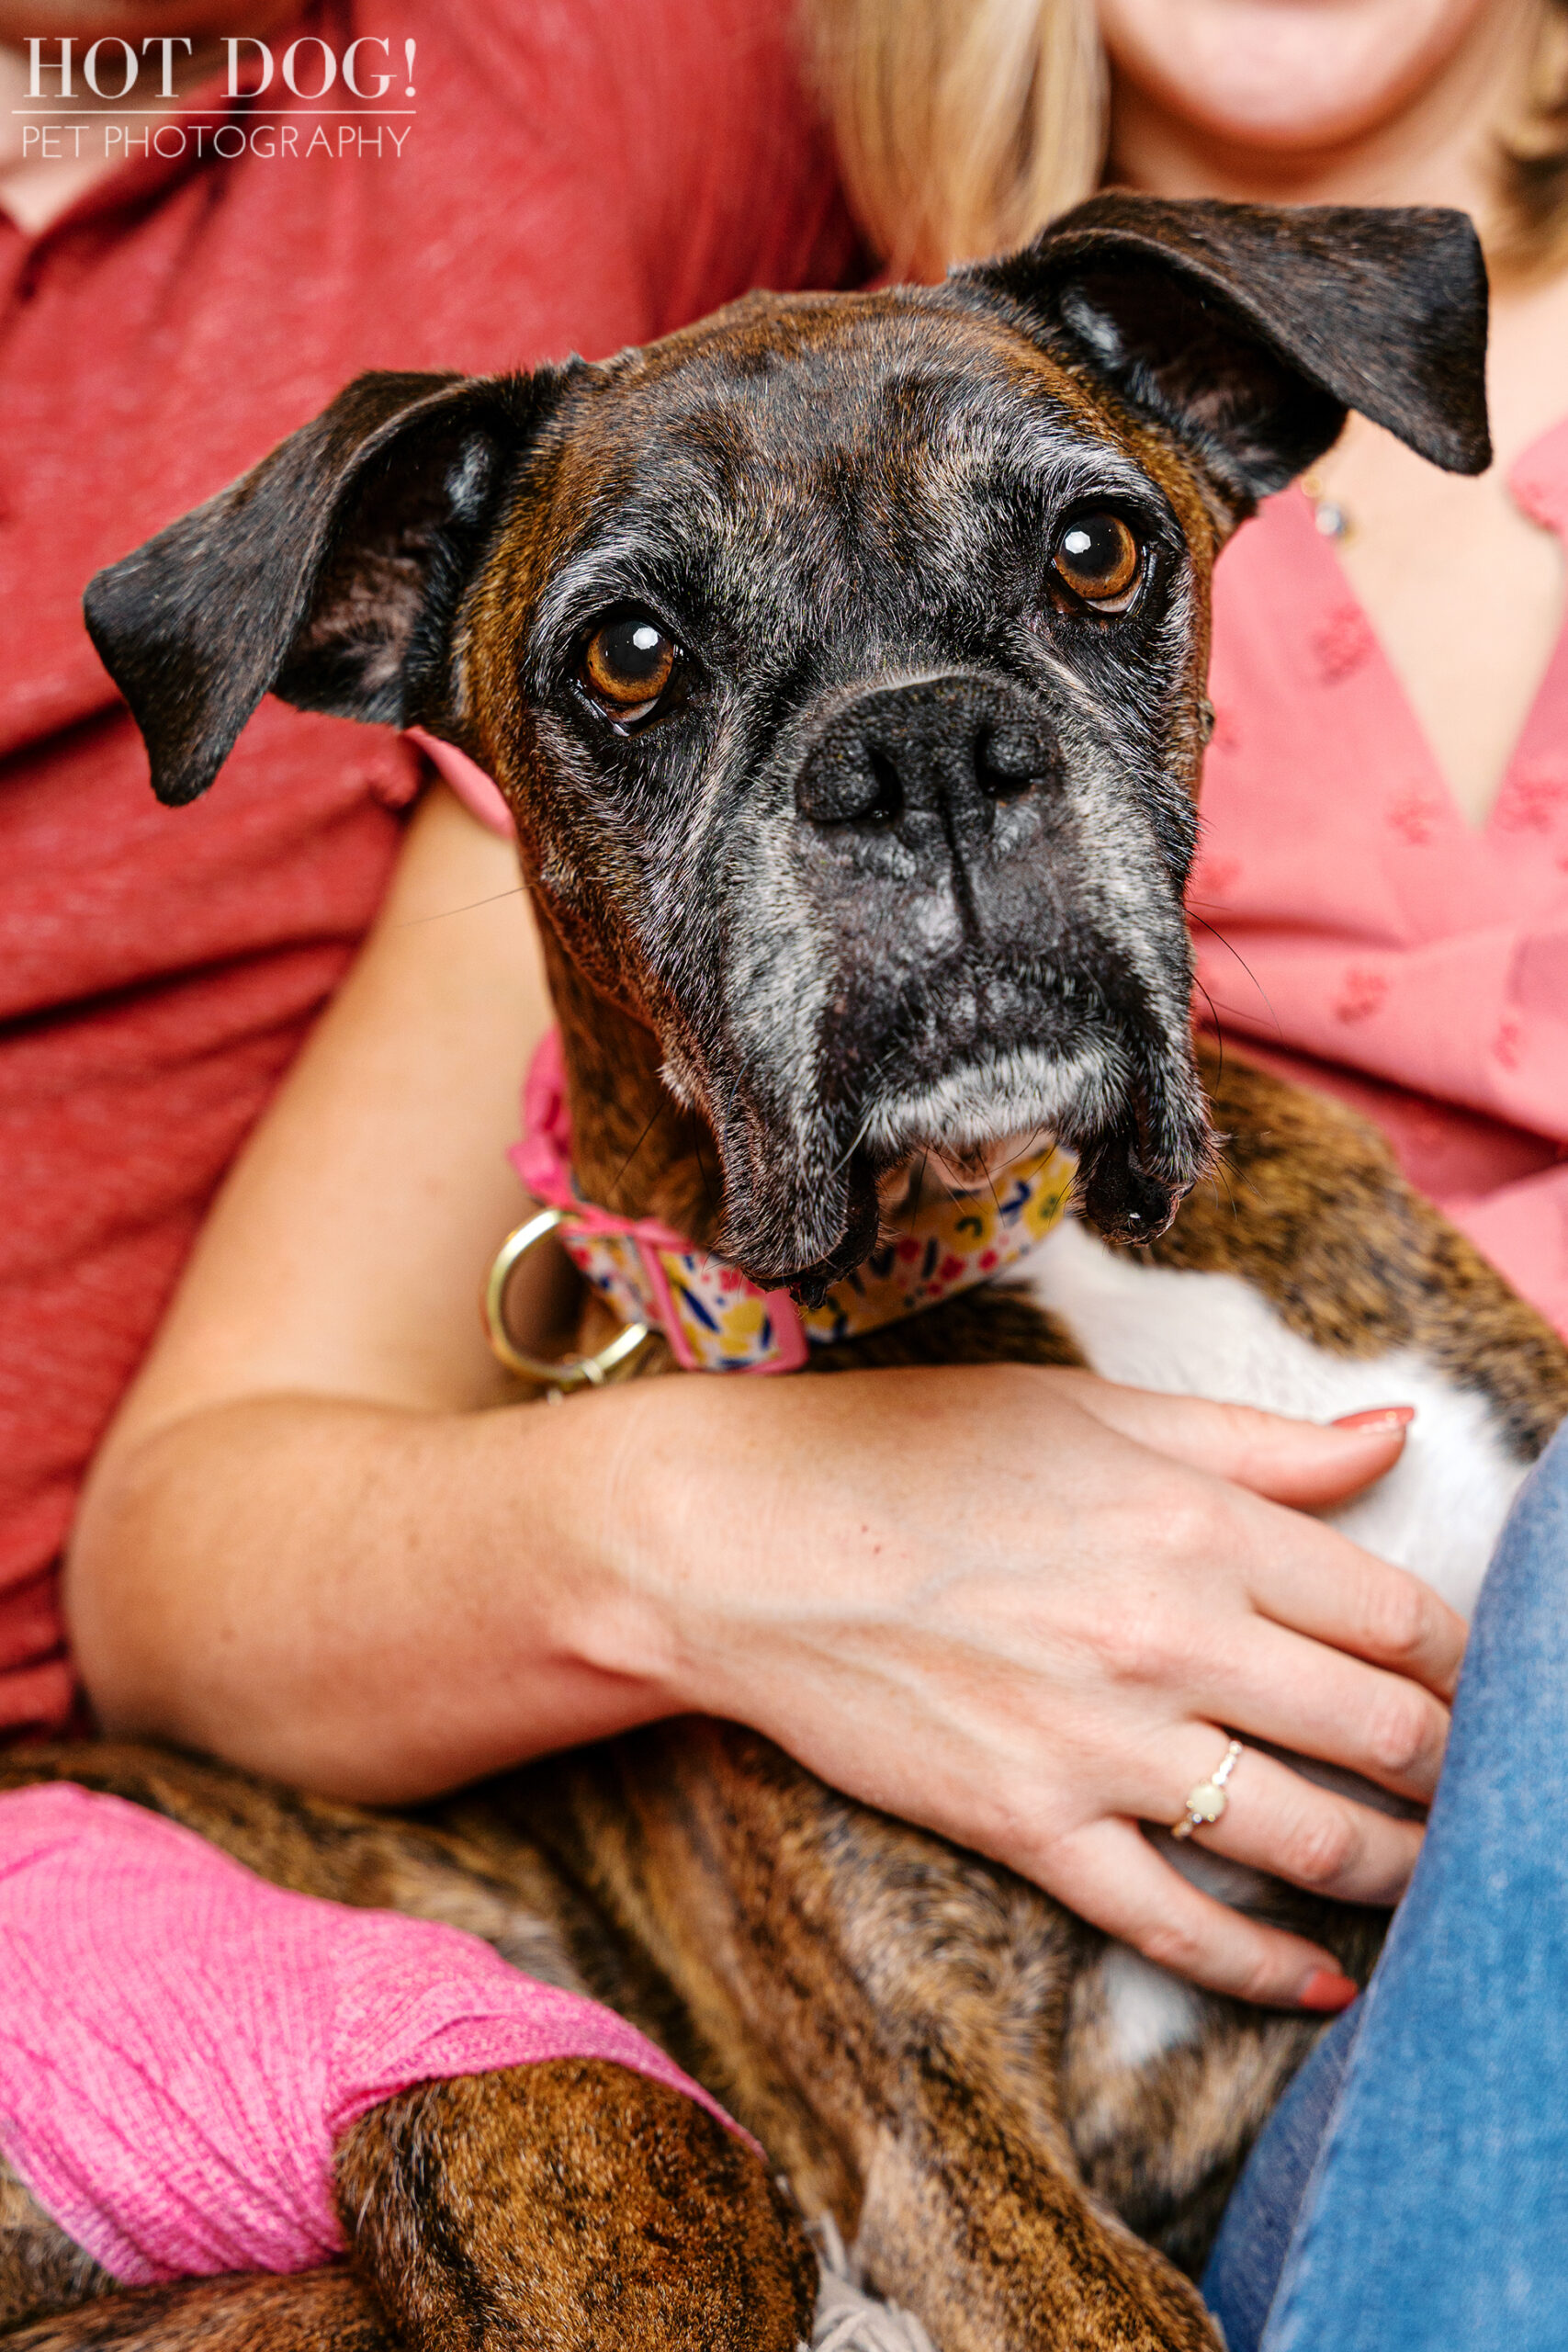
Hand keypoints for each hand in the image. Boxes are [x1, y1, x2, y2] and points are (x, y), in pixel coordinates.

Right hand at [590, 1365, 1461, 2007]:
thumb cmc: (909, 1452)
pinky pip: (1178, 1925)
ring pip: (1310, 1838)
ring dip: (1395, 1869)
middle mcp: (1170, 1634)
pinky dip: (1265, 1970)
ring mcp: (1100, 1740)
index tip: (1465, 1684)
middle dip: (1449, 1770)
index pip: (1398, 1615)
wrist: (739, 1539)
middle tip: (1463, 1785)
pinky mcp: (1027, 1824)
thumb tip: (1394, 1432)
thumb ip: (1254, 1439)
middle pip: (1383, 1732)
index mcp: (1196, 1522)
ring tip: (1425, 1876)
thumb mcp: (1090, 1412)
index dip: (1459, 1663)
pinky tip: (1318, 1984)